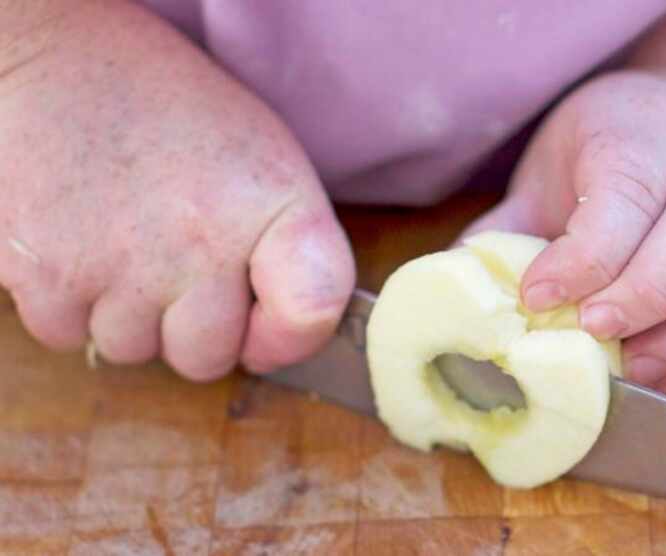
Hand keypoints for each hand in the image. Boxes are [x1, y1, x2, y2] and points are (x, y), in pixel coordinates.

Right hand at [0, 1, 353, 379]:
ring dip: (127, 314)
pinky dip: (70, 303)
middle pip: (206, 359)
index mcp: (271, 205)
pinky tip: (79, 241)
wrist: (59, 58)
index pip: (313, 310)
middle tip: (172, 261)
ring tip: (121, 238)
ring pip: (133, 351)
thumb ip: (285, 246)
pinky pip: (68, 334)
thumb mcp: (261, 159)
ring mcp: (121, 267)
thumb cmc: (171, 110)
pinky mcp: (46, 276)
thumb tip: (276, 334)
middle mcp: (202, 245)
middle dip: (191, 328)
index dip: (289, 337)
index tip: (264, 326)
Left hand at [463, 70, 665, 391]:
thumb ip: (507, 230)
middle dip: (645, 290)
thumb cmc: (604, 154)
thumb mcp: (548, 174)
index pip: (627, 188)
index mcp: (639, 127)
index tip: (536, 296)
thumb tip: (457, 298)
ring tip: (629, 367)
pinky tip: (659, 366)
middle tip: (589, 331)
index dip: (587, 252)